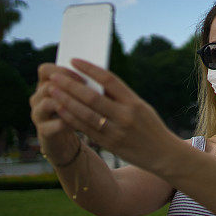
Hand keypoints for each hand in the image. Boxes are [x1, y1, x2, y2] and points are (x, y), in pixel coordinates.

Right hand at [30, 63, 83, 162]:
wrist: (63, 137)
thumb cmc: (74, 111)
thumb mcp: (76, 96)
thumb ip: (82, 86)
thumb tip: (98, 81)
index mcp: (44, 84)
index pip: (45, 70)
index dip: (64, 71)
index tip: (83, 77)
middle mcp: (37, 98)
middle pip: (47, 86)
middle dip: (70, 88)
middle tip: (89, 93)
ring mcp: (38, 114)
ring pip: (48, 103)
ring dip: (69, 104)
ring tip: (87, 107)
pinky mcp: (43, 130)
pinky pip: (54, 124)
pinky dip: (69, 122)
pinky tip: (82, 123)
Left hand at [45, 58, 179, 171]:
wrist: (164, 154)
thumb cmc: (150, 127)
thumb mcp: (141, 108)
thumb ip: (120, 97)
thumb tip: (94, 83)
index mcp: (134, 102)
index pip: (109, 80)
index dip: (90, 69)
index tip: (74, 61)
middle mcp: (125, 116)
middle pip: (92, 96)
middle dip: (70, 85)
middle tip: (54, 75)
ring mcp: (117, 131)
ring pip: (85, 113)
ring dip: (66, 101)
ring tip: (52, 90)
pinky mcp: (110, 144)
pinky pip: (86, 129)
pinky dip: (71, 118)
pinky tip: (60, 109)